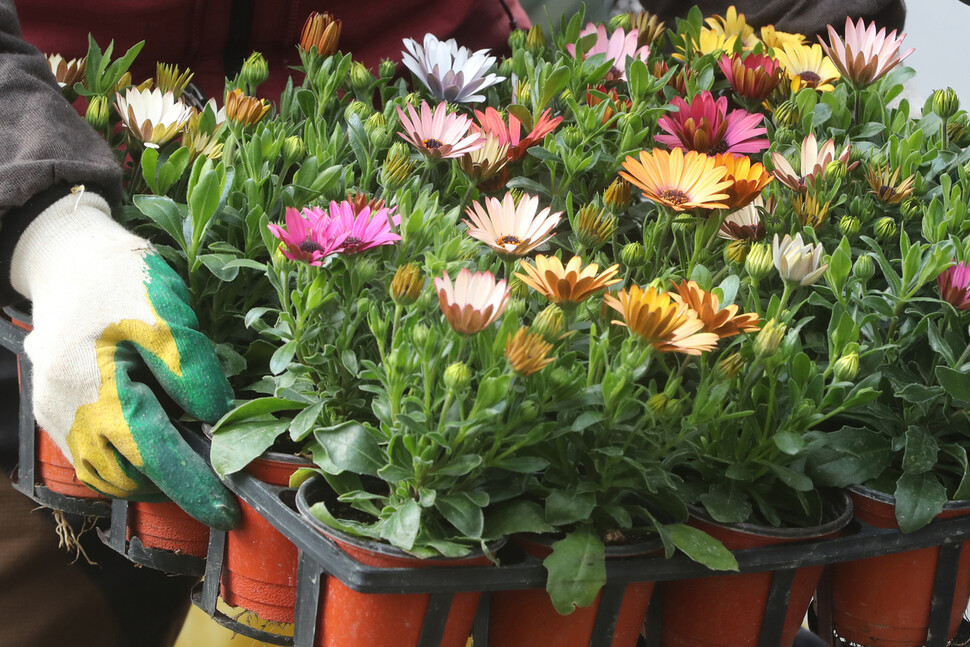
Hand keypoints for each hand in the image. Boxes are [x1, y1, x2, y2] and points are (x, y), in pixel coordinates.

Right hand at [10, 190, 238, 528]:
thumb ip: (191, 371)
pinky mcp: (54, 415)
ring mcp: (55, 417)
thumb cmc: (119, 280)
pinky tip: (157, 447)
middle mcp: (66, 414)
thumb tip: (219, 421)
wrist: (68, 260)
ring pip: (106, 477)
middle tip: (219, 475)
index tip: (228, 512)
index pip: (153, 456)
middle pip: (128, 478)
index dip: (193, 487)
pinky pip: (91, 461)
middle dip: (174, 486)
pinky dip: (126, 466)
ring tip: (191, 463)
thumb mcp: (164, 313)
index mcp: (95, 389)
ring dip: (149, 480)